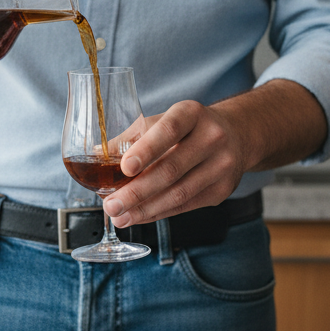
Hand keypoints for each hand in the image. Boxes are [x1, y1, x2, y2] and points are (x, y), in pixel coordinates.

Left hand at [104, 100, 247, 228]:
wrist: (234, 136)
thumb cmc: (186, 129)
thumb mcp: (162, 121)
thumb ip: (131, 137)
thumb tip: (95, 155)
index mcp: (192, 113)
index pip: (169, 130)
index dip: (147, 150)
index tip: (125, 168)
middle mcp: (212, 137)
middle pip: (172, 169)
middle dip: (137, 191)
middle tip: (111, 205)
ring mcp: (221, 166)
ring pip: (179, 194)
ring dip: (145, 209)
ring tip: (119, 216)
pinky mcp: (222, 190)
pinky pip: (186, 206)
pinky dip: (159, 213)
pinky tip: (139, 216)